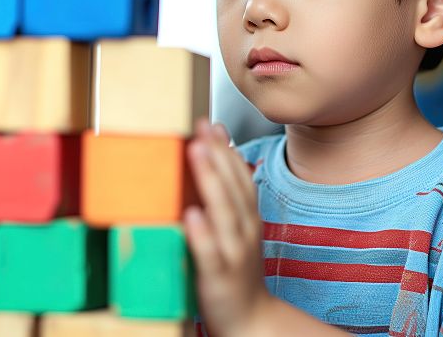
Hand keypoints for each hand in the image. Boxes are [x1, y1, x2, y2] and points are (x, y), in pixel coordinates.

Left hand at [184, 118, 270, 336]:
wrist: (251, 321)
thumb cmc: (238, 272)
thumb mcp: (236, 231)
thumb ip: (226, 199)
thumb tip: (209, 162)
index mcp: (247, 219)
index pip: (240, 176)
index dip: (226, 149)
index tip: (211, 124)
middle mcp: (244, 231)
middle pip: (233, 187)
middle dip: (217, 154)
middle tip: (200, 128)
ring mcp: (233, 253)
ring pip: (224, 212)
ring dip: (211, 180)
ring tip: (197, 153)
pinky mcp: (218, 276)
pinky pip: (210, 253)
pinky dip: (202, 233)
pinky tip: (191, 215)